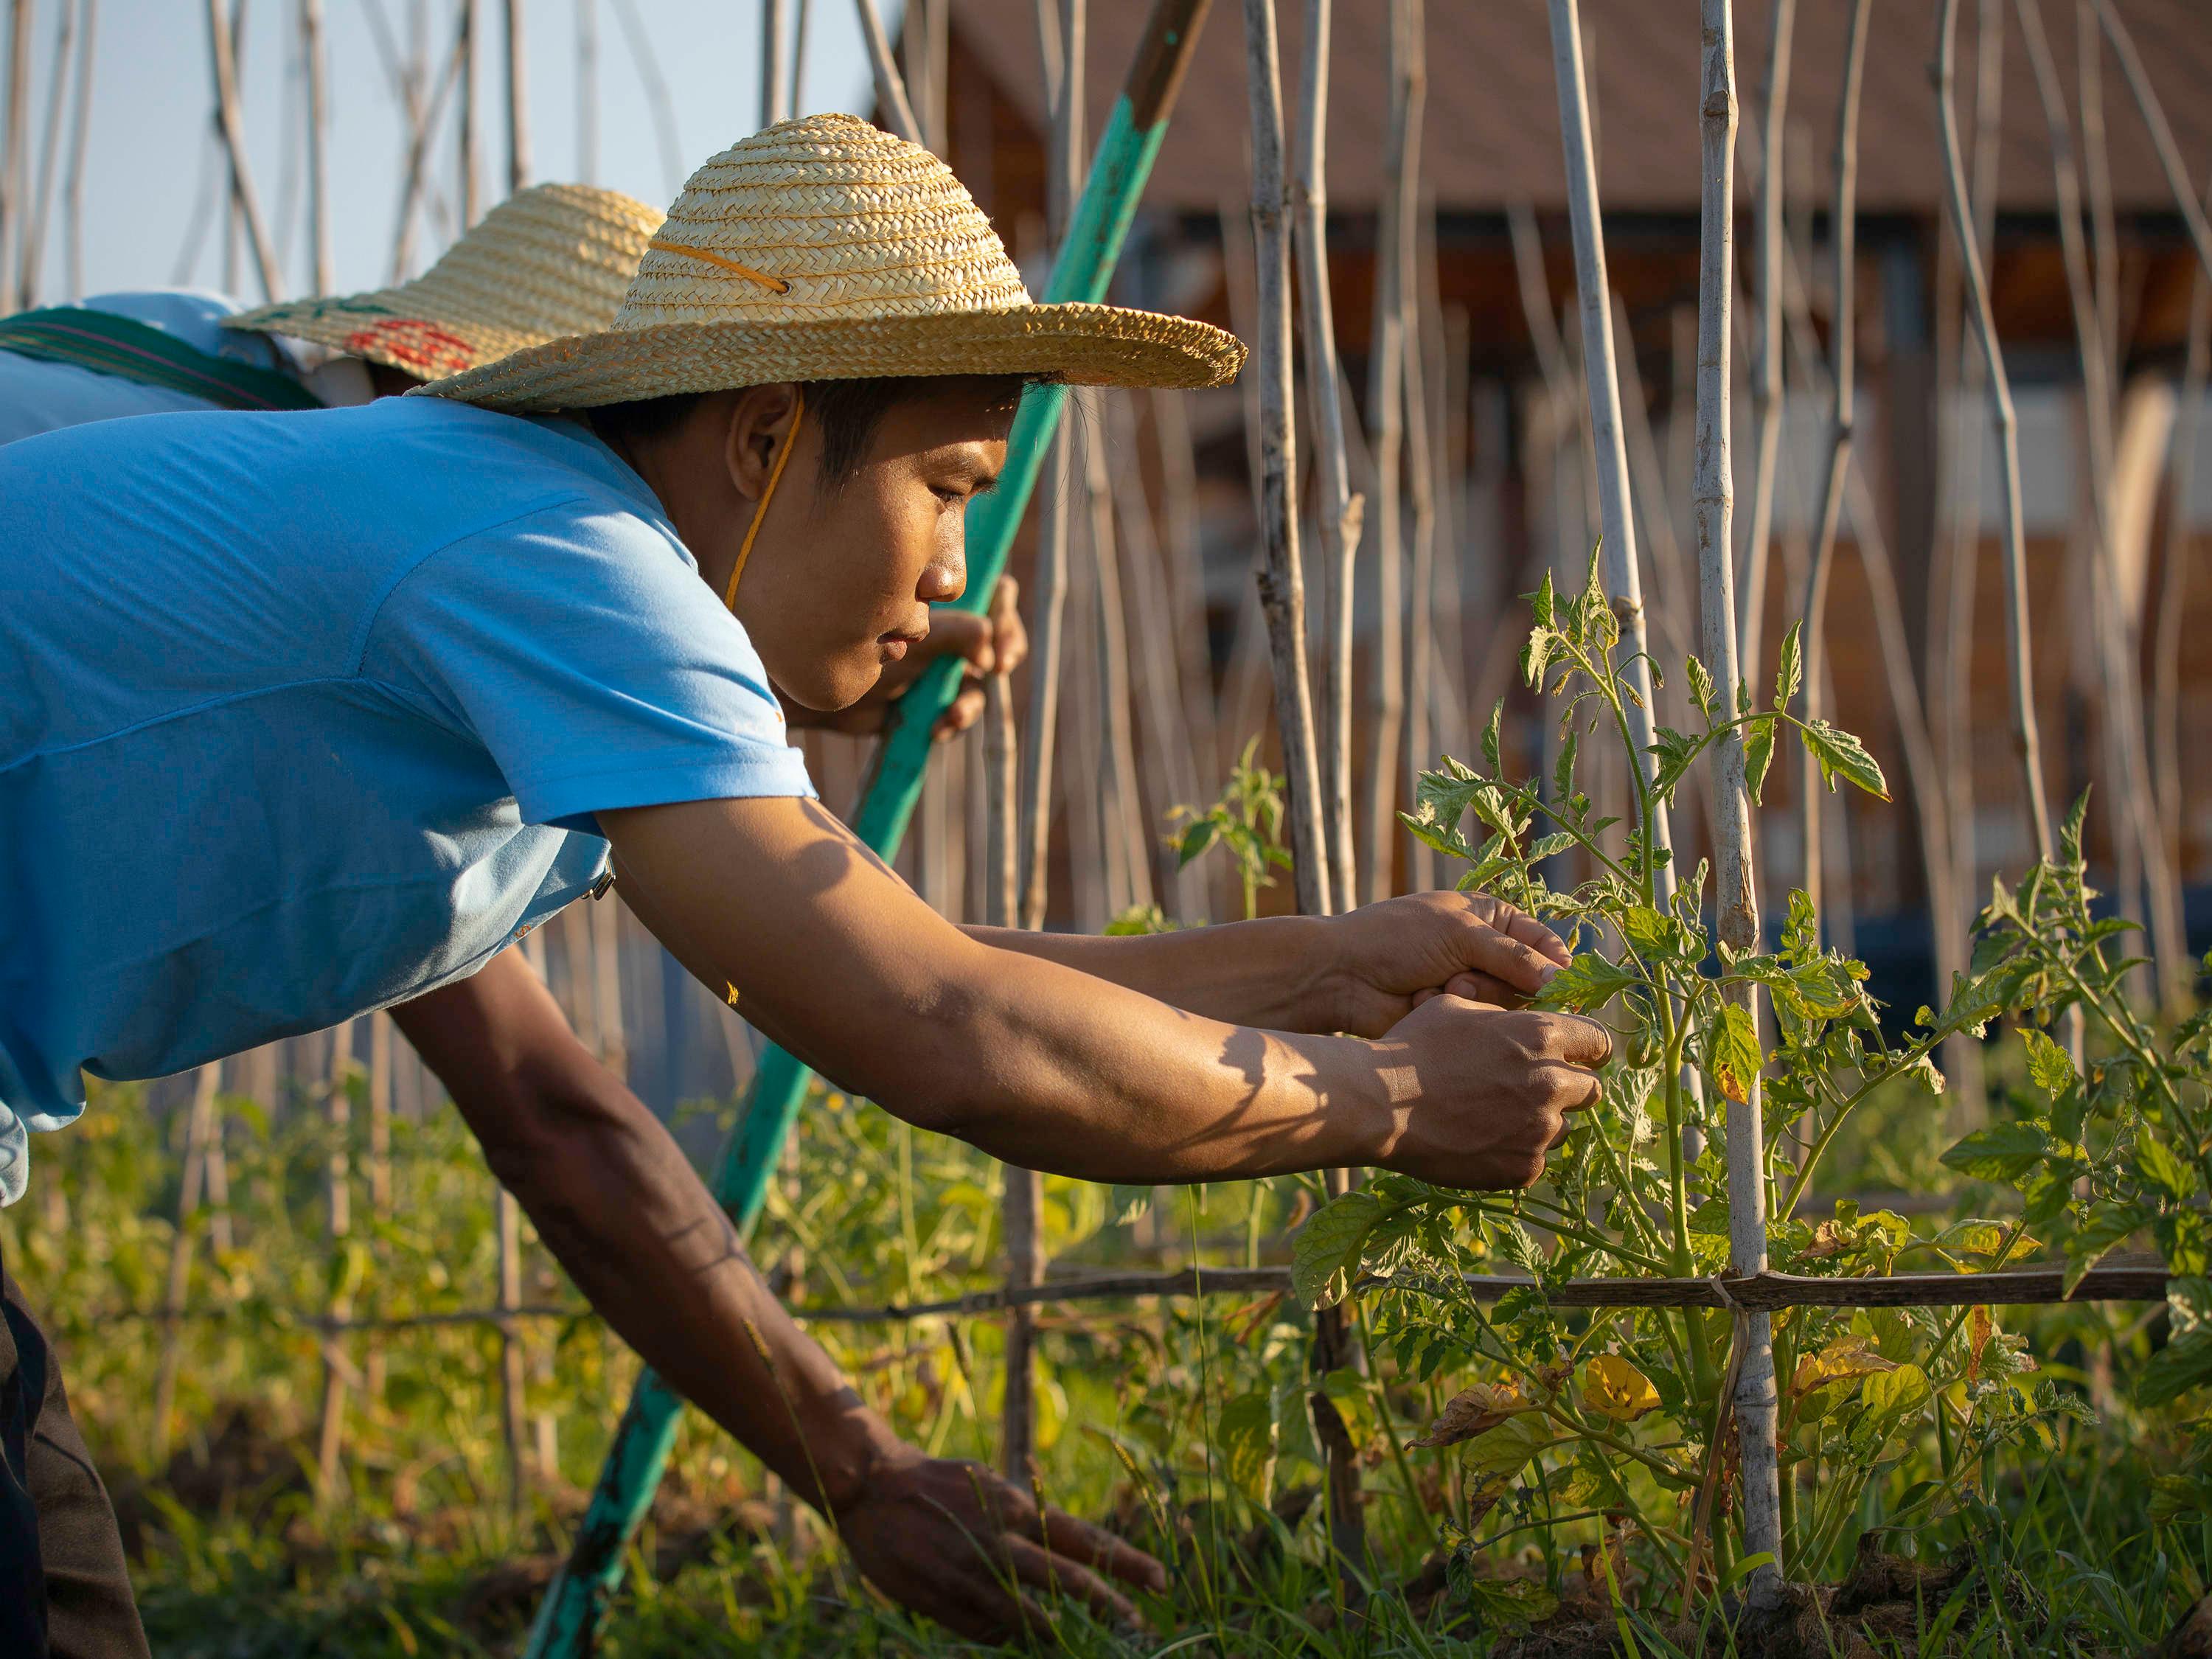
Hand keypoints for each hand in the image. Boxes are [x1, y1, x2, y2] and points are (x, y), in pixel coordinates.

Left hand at [781, 574, 1027, 739]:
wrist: (821, 687)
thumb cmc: (860, 646)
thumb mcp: (913, 636)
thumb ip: (954, 633)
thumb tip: (989, 642)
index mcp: (945, 613)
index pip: (995, 608)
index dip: (1008, 628)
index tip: (1001, 657)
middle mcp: (946, 641)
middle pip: (995, 649)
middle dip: (999, 663)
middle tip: (993, 676)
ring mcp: (938, 675)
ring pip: (976, 690)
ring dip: (970, 705)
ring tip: (950, 717)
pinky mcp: (926, 705)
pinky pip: (953, 718)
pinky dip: (950, 724)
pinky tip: (933, 730)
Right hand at [834, 1448, 1164, 1640]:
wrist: (872, 1488)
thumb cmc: (937, 1483)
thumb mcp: (987, 1485)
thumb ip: (1024, 1519)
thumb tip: (1063, 1552)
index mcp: (1016, 1505)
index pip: (1083, 1538)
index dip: (1124, 1562)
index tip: (1160, 1580)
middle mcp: (1000, 1539)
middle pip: (1067, 1579)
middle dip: (1109, 1606)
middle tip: (1140, 1627)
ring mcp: (972, 1575)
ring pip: (1031, 1617)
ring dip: (1062, 1635)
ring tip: (1085, 1647)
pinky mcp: (946, 1602)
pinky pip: (991, 1631)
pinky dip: (1011, 1636)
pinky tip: (1023, 1638)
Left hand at [1320, 891, 1570, 1037]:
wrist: (1342, 975)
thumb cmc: (1396, 938)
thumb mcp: (1459, 933)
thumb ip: (1514, 957)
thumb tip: (1560, 981)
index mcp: (1491, 917)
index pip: (1544, 942)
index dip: (1555, 964)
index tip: (1560, 983)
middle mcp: (1486, 951)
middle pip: (1531, 981)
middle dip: (1500, 981)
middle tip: (1464, 975)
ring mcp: (1471, 986)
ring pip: (1506, 1006)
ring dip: (1473, 996)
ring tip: (1440, 985)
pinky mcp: (1456, 1017)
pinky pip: (1479, 1024)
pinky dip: (1454, 1013)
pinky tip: (1423, 1002)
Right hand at [1368, 995, 1610, 1188]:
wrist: (1381, 1105)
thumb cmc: (1414, 1048)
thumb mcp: (1459, 1008)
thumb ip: (1505, 1016)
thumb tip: (1522, 1022)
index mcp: (1542, 1036)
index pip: (1598, 1042)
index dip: (1586, 1049)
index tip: (1573, 1056)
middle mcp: (1552, 1083)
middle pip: (1591, 1089)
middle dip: (1567, 1087)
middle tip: (1530, 1089)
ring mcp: (1540, 1130)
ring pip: (1562, 1127)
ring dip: (1540, 1121)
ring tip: (1493, 1116)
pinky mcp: (1524, 1168)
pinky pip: (1534, 1159)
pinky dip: (1515, 1151)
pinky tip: (1479, 1139)